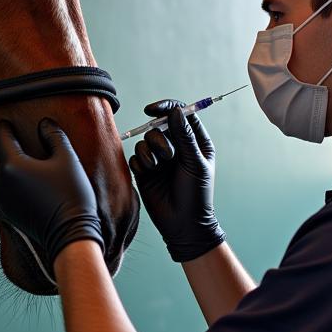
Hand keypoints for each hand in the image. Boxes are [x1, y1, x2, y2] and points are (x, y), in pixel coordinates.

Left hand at [0, 118, 103, 265]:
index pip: (1, 137)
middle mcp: (0, 181)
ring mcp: (0, 198)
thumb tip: (45, 124)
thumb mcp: (67, 159)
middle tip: (6, 139)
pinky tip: (13, 180)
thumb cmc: (70, 195)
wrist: (69, 233)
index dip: (4, 126)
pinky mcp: (4, 211)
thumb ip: (54, 136)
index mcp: (13, 165)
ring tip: (9, 159)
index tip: (7, 122)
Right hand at [129, 99, 224, 262]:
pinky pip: (135, 156)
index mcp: (194, 141)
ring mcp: (159, 158)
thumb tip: (175, 112)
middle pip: (158, 126)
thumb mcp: (194, 162)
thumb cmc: (196, 194)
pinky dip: (141, 163)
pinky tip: (149, 174)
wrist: (183, 223)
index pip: (180, 114)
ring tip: (159, 168)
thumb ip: (184, 136)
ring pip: (145, 140)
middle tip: (168, 156)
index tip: (153, 110)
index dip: (166, 108)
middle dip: (159, 138)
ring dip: (150, 153)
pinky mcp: (144, 171)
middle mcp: (175, 146)